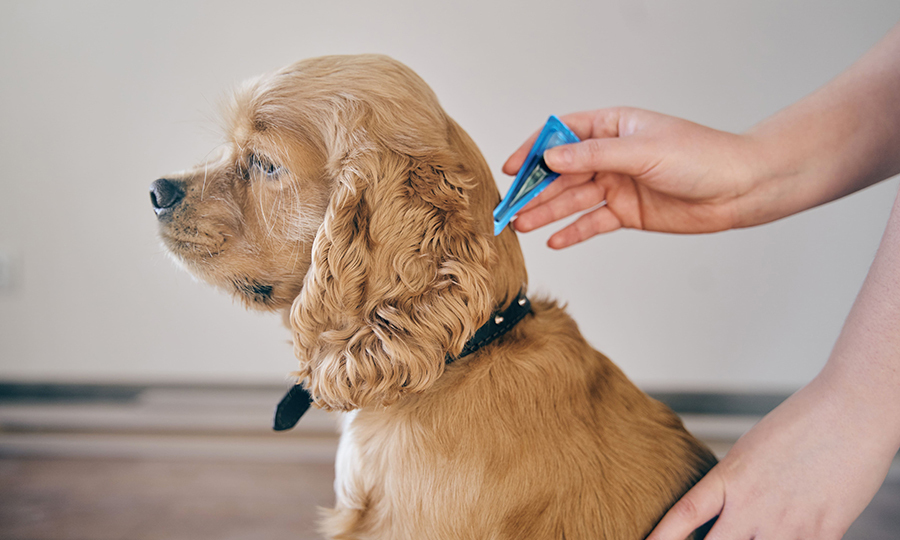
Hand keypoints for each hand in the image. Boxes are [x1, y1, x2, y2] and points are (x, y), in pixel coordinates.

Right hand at [502, 108, 771, 247]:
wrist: (739, 189)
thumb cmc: (700, 157)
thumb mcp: (642, 150)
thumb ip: (594, 155)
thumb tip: (551, 156)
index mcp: (614, 127)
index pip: (563, 134)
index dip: (534, 149)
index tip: (512, 167)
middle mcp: (612, 155)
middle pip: (563, 171)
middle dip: (535, 188)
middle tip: (509, 206)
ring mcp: (618, 184)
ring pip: (573, 198)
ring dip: (547, 211)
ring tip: (521, 225)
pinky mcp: (628, 212)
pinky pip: (592, 222)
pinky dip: (573, 231)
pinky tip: (553, 239)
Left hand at [646, 371, 896, 539]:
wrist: (851, 413)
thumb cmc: (801, 424)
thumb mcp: (749, 452)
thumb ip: (733, 487)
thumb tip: (722, 513)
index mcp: (731, 479)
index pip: (686, 514)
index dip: (663, 537)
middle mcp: (755, 506)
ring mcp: (789, 524)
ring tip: (753, 535)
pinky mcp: (823, 533)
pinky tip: (788, 534)